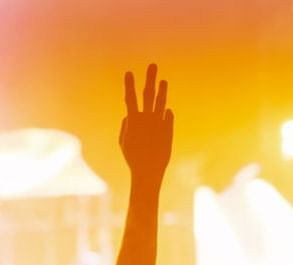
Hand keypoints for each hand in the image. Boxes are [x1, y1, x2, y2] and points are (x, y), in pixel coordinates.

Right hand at [120, 64, 173, 185]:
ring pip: (161, 102)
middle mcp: (147, 118)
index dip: (129, 85)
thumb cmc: (132, 157)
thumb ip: (126, 126)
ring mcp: (159, 122)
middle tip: (152, 65)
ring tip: (163, 81)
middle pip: (148, 94)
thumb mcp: (124, 142)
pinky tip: (160, 121)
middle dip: (150, 79)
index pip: (130, 98)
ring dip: (162, 90)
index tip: (129, 72)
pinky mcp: (168, 128)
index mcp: (133, 121)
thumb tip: (130, 114)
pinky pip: (166, 117)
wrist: (148, 170)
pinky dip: (163, 116)